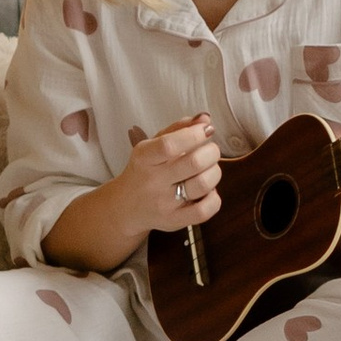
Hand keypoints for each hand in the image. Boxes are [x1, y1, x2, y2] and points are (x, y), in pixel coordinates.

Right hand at [115, 114, 225, 238]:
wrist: (126, 206)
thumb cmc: (144, 170)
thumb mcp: (152, 145)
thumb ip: (178, 129)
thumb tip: (205, 119)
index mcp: (144, 158)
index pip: (170, 145)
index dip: (194, 134)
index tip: (205, 130)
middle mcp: (153, 181)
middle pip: (194, 163)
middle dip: (211, 151)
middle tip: (210, 150)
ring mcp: (164, 204)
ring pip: (204, 184)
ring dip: (214, 172)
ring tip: (209, 169)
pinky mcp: (175, 221)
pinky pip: (205, 210)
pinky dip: (214, 197)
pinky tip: (207, 190)